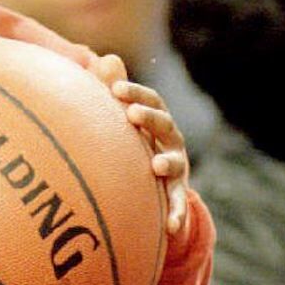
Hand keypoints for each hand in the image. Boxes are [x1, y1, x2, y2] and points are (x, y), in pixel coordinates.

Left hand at [95, 55, 190, 234]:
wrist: (149, 178)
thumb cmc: (128, 138)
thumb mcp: (121, 116)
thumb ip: (113, 89)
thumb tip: (106, 58)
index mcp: (154, 119)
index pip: (149, 100)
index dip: (134, 92)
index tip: (114, 89)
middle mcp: (170, 141)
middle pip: (164, 124)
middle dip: (149, 118)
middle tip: (131, 113)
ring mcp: (175, 166)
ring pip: (176, 163)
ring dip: (167, 162)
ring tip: (156, 165)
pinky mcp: (175, 193)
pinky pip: (178, 203)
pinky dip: (177, 213)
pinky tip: (171, 226)